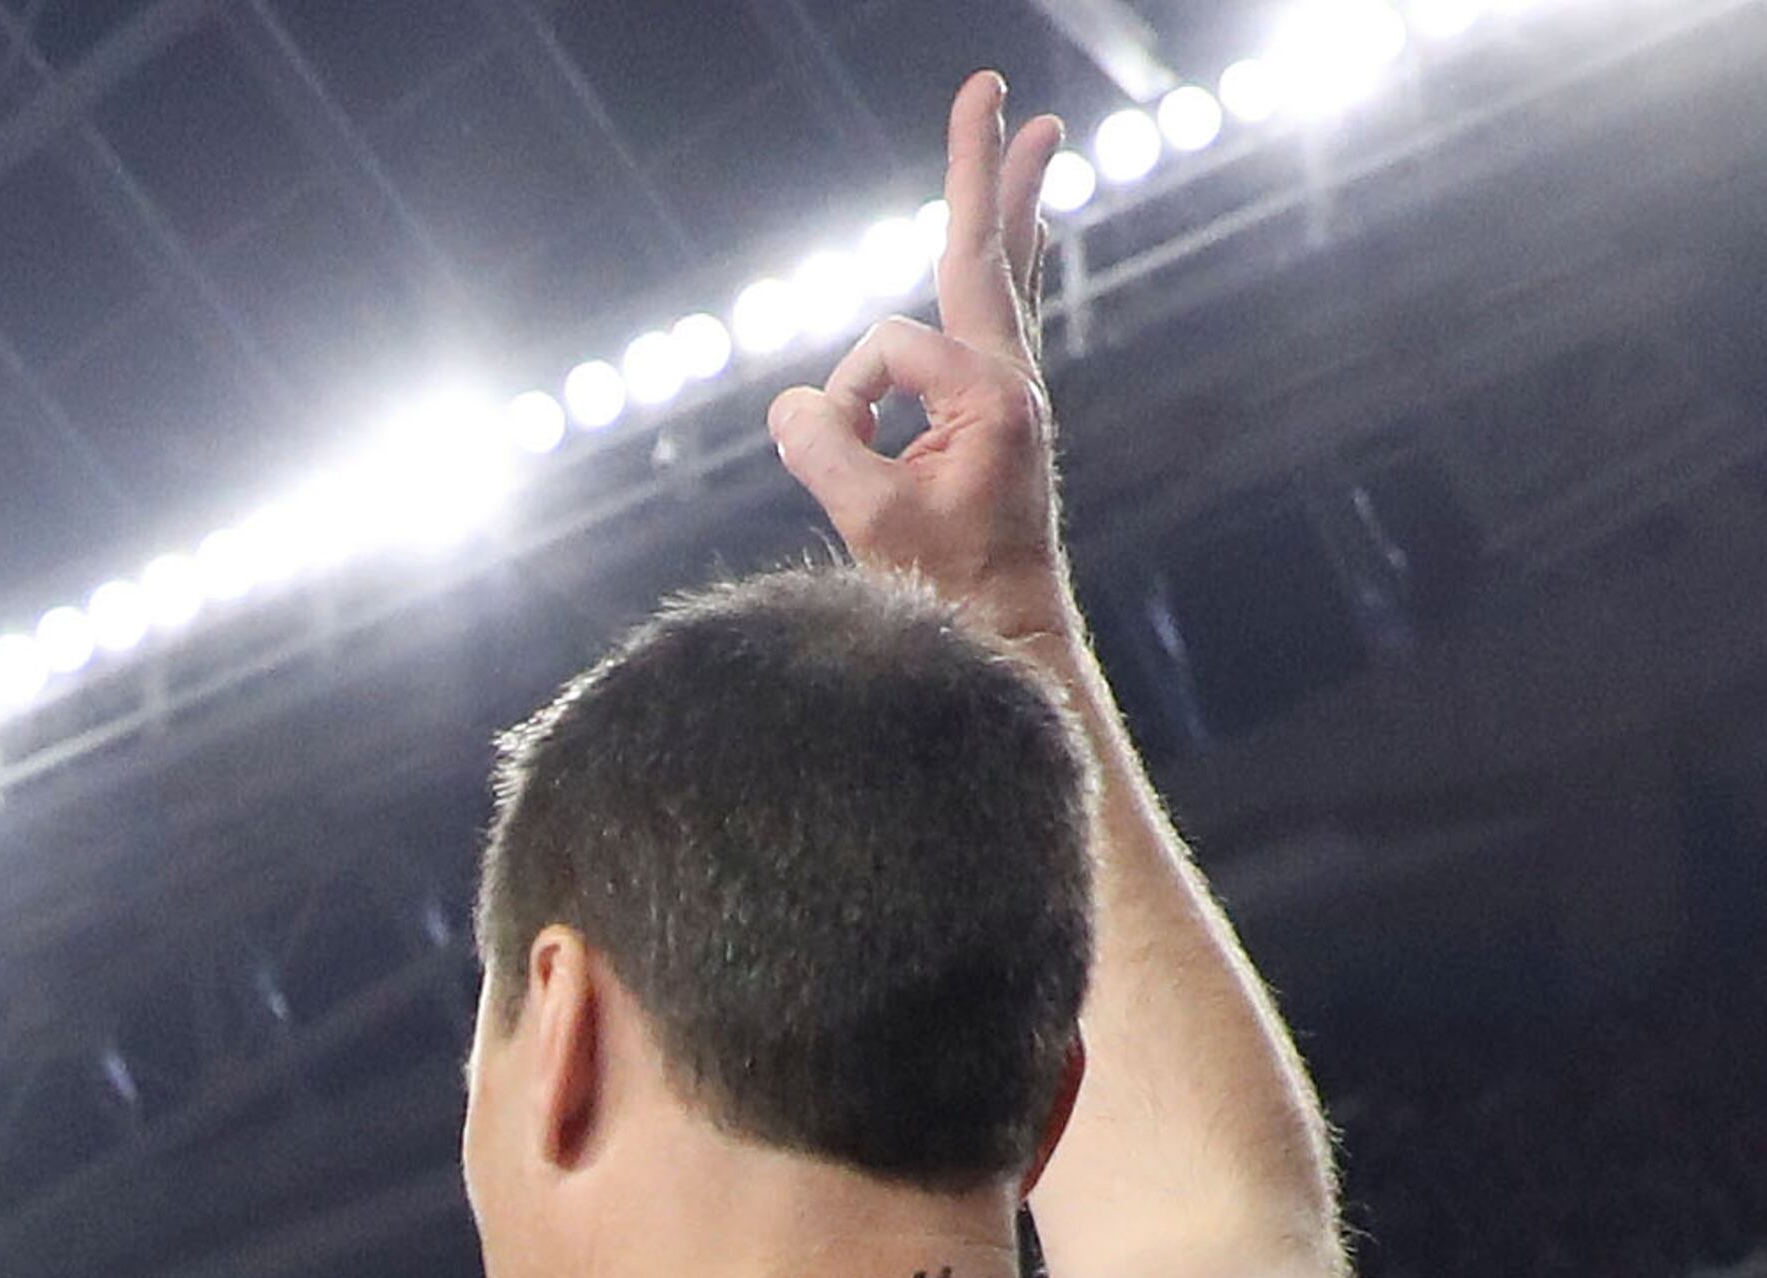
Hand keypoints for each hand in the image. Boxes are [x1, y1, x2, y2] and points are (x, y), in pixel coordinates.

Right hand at [766, 70, 1067, 640]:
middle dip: (982, 169)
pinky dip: (1003, 271)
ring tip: (1035, 135)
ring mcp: (1012, 396)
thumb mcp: (872, 524)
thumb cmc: (949, 593)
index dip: (844, 401)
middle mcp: (1012, 381)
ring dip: (1012, 205)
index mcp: (992, 396)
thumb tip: (789, 407)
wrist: (1010, 644)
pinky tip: (1027, 236)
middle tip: (990, 85)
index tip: (838, 457)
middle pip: (984, 250)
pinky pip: (999, 319)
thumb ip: (825, 452)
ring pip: (1003, 276)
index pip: (884, 350)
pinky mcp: (1001, 419)